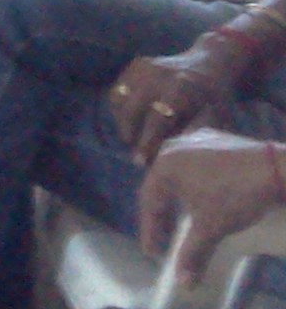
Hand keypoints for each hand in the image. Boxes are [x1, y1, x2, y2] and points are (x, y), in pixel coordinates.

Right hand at [111, 44, 240, 163]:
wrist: (210, 65)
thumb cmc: (215, 102)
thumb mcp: (214, 120)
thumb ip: (192, 137)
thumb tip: (168, 162)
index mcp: (183, 87)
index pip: (158, 118)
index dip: (148, 141)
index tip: (142, 162)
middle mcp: (159, 73)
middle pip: (133, 110)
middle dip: (131, 135)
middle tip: (135, 158)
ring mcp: (144, 67)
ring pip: (120, 102)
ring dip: (124, 125)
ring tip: (134, 141)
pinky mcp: (135, 66)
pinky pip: (117, 94)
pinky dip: (120, 112)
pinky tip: (133, 125)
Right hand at [138, 130, 284, 287]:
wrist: (273, 169)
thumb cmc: (233, 196)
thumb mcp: (210, 228)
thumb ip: (192, 253)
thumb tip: (183, 283)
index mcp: (163, 166)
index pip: (149, 203)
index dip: (150, 231)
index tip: (153, 253)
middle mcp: (172, 149)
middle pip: (160, 186)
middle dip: (164, 215)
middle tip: (168, 238)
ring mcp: (193, 140)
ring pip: (177, 174)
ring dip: (178, 198)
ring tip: (185, 217)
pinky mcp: (213, 139)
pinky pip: (194, 164)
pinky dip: (193, 183)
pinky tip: (204, 193)